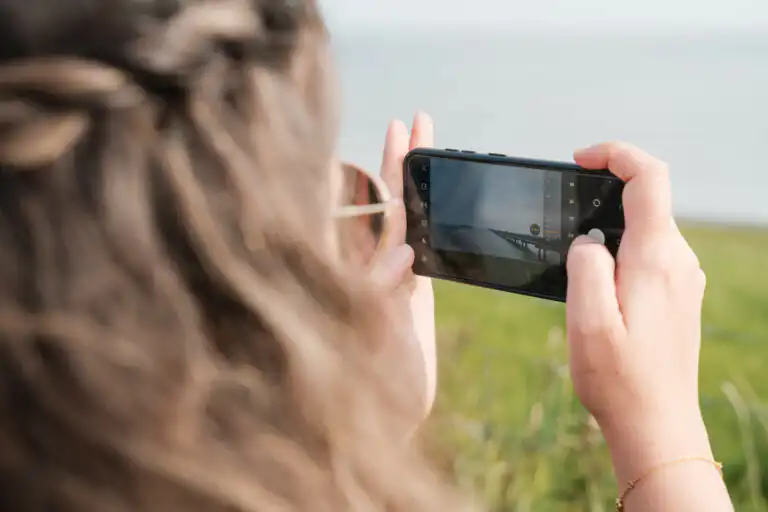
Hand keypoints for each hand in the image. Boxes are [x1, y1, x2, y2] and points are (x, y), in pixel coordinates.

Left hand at [369, 112, 436, 421]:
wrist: (379, 426)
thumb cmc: (359, 393)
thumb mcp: (366, 342)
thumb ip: (377, 295)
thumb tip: (402, 252)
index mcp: (352, 273)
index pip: (368, 207)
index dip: (384, 167)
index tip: (398, 130)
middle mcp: (370, 272)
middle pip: (387, 203)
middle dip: (402, 161)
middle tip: (417, 122)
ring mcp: (392, 282)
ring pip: (405, 221)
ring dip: (416, 183)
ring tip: (429, 149)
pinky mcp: (413, 300)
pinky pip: (422, 250)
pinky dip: (428, 221)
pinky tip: (435, 205)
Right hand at [566, 142, 712, 481]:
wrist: (656, 424)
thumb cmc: (618, 378)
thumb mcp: (587, 320)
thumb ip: (585, 265)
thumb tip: (587, 239)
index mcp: (656, 258)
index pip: (649, 177)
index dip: (615, 154)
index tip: (580, 160)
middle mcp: (678, 261)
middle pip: (647, 199)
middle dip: (603, 195)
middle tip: (563, 215)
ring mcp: (683, 279)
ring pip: (646, 229)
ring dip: (609, 229)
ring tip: (575, 264)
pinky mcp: (679, 296)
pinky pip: (650, 254)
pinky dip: (621, 252)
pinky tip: (598, 287)